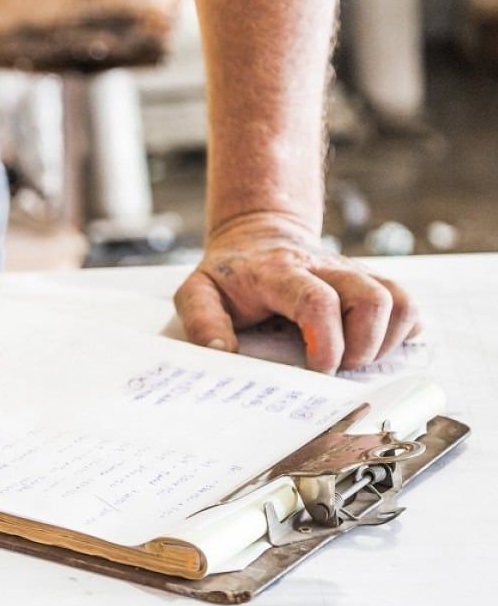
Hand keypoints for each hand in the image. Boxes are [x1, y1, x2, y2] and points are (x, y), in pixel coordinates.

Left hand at [174, 213, 420, 372]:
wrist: (257, 235)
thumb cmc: (230, 274)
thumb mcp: (197, 291)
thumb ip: (202, 320)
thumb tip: (221, 353)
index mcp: (280, 273)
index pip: (317, 300)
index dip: (327, 341)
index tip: (319, 370)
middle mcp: (325, 268)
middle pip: (372, 297)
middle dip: (364, 346)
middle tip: (338, 369)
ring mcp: (353, 273)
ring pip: (400, 300)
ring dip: (386, 341)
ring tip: (356, 360)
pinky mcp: (371, 282)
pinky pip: (408, 305)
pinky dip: (402, 332)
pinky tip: (373, 347)